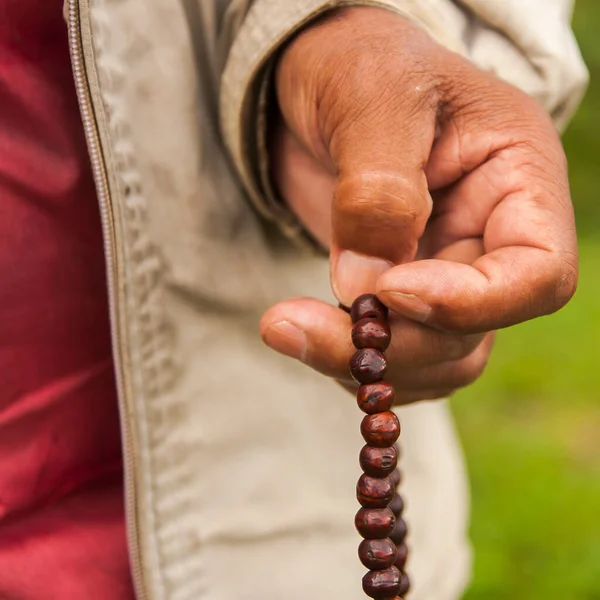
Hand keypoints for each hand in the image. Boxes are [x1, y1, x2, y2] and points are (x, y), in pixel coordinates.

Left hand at [260, 7, 576, 401]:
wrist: (318, 80)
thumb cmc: (356, 62)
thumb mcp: (371, 97)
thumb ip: (377, 189)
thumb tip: (368, 284)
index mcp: (516, 177)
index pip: (538, 274)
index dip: (470, 303)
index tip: (389, 289)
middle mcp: (490, 235)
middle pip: (471, 331)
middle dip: (390, 345)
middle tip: (289, 326)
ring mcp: (444, 270)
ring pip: (434, 357)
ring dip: (366, 364)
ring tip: (285, 328)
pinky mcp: (398, 290)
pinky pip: (396, 355)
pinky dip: (353, 363)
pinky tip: (304, 332)